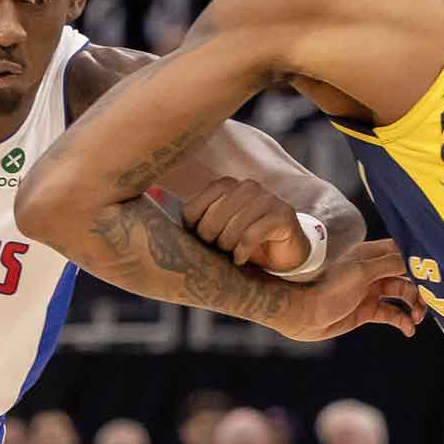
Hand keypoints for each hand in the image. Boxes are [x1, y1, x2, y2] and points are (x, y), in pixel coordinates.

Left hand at [181, 176, 310, 271]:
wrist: (285, 251)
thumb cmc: (245, 239)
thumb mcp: (219, 228)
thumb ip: (197, 221)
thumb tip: (158, 207)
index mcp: (226, 185)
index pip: (193, 208)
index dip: (193, 230)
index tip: (201, 242)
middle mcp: (246, 186)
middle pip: (212, 218)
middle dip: (211, 241)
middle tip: (219, 250)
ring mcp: (266, 199)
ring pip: (232, 227)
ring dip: (228, 247)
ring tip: (231, 254)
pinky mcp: (282, 214)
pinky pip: (252, 235)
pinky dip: (242, 252)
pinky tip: (241, 258)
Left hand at [273, 238, 424, 341]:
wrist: (300, 312)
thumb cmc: (325, 286)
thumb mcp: (360, 272)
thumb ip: (389, 264)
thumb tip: (416, 259)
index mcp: (369, 254)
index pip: (402, 250)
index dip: (419, 258)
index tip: (437, 270)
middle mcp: (372, 270)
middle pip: (407, 274)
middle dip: (422, 286)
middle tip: (432, 300)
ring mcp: (369, 290)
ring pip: (403, 294)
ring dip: (415, 304)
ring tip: (418, 317)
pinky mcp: (366, 310)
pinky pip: (392, 314)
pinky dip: (403, 321)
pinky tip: (409, 329)